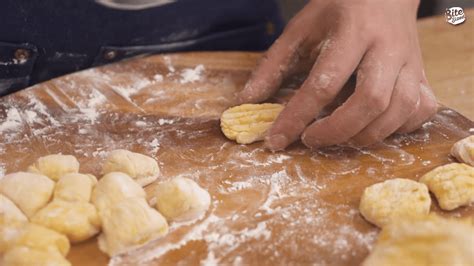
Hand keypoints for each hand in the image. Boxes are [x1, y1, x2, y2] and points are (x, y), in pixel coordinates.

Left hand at [238, 0, 437, 149]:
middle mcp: (387, 48)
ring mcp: (412, 62)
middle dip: (336, 131)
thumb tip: (246, 100)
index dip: (297, 116)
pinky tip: (374, 128)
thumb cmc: (339, 8)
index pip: (324, 82)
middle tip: (310, 140)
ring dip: (365, 136)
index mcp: (353, 31)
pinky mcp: (424, 74)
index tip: (276, 140)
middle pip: (370, 101)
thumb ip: (274, 64)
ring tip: (337, 138)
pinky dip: (398, 129)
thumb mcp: (301, 28)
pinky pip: (421, 111)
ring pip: (399, 111)